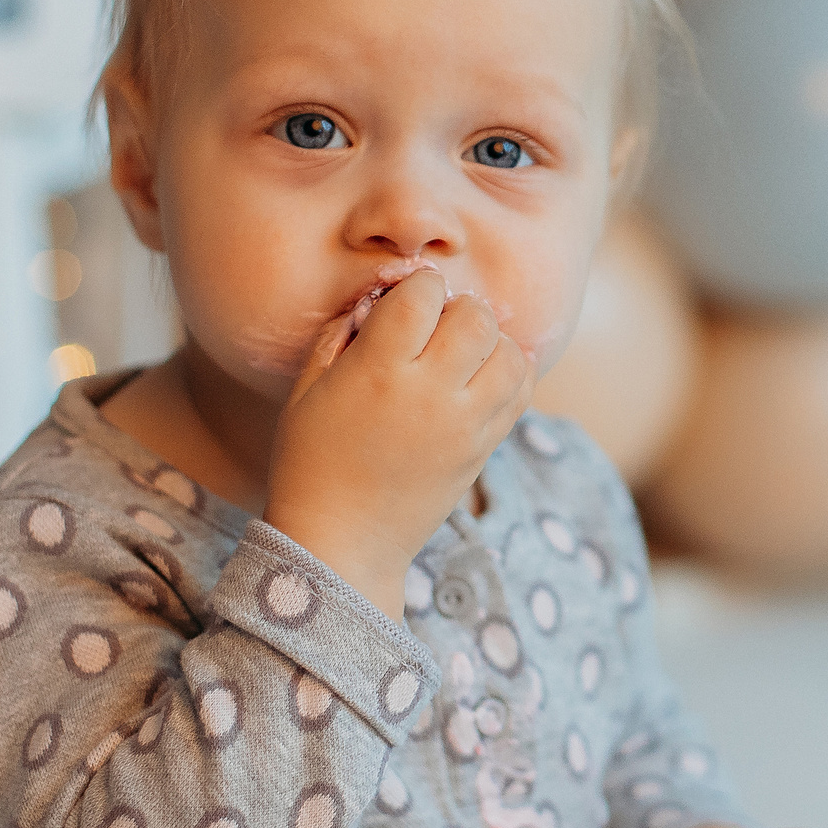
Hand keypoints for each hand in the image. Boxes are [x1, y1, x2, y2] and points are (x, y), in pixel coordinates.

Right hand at [262, 270, 533, 619]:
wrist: (342, 543)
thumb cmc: (311, 464)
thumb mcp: (306, 390)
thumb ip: (340, 334)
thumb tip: (378, 299)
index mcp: (378, 372)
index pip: (422, 295)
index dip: (417, 285)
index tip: (405, 299)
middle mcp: (429, 393)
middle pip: (476, 317)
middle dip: (457, 307)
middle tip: (435, 326)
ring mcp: (464, 424)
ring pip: (509, 351)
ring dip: (490, 340)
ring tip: (461, 353)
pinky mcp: (484, 449)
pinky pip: (521, 392)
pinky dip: (511, 372)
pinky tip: (482, 376)